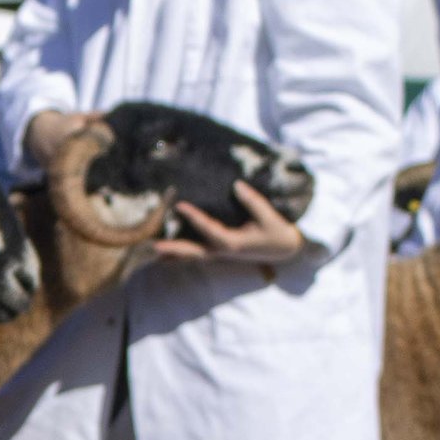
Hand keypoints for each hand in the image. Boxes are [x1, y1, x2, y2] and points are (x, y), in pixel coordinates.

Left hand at [153, 179, 309, 267]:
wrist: (285, 250)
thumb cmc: (277, 232)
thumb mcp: (269, 216)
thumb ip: (253, 201)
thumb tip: (236, 184)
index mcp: (234, 243)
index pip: (210, 230)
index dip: (195, 218)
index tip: (179, 205)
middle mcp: (224, 251)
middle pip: (194, 252)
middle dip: (174, 249)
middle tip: (154, 246)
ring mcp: (220, 253)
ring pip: (193, 255)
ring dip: (173, 254)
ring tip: (153, 250)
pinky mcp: (220, 251)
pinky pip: (197, 253)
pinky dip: (181, 255)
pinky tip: (165, 255)